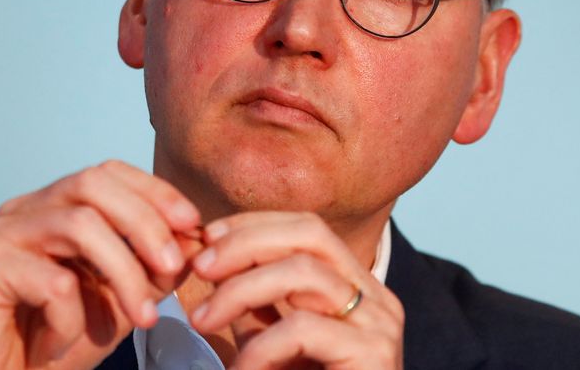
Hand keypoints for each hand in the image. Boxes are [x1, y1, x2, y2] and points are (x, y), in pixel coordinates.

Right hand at [0, 160, 200, 369]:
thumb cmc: (54, 343)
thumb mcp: (120, 303)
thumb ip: (154, 270)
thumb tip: (195, 241)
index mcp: (55, 206)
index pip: (110, 173)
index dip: (155, 192)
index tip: (192, 225)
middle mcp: (25, 209)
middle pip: (93, 183)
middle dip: (144, 223)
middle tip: (171, 268)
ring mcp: (1, 234)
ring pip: (78, 224)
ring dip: (123, 272)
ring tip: (144, 317)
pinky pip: (50, 280)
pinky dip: (72, 317)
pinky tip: (62, 344)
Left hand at [189, 212, 404, 369]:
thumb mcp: (272, 341)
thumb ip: (253, 302)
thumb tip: (208, 258)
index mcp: (356, 284)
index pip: (307, 227)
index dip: (254, 224)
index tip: (207, 237)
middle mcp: (375, 295)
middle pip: (310, 234)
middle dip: (246, 241)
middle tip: (200, 266)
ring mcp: (379, 323)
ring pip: (303, 273)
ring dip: (240, 290)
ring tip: (202, 319)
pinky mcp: (373, 355)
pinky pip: (303, 328)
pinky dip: (260, 345)